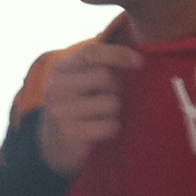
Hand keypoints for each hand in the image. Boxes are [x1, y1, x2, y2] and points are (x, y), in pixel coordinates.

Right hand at [37, 41, 144, 173]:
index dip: (118, 53)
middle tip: (109, 96)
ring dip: (115, 110)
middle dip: (116, 87)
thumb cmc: (79, 104)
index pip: (91, 53)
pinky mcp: (71, 133)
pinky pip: (111, 125)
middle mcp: (56, 88)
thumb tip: (137, 58)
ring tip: (103, 114)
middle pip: (105, 76)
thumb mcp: (81, 79)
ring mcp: (61, 111)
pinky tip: (102, 129)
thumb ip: (99, 65)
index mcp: (60, 70)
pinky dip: (113, 127)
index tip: (139, 62)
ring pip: (111, 102)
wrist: (55, 142)